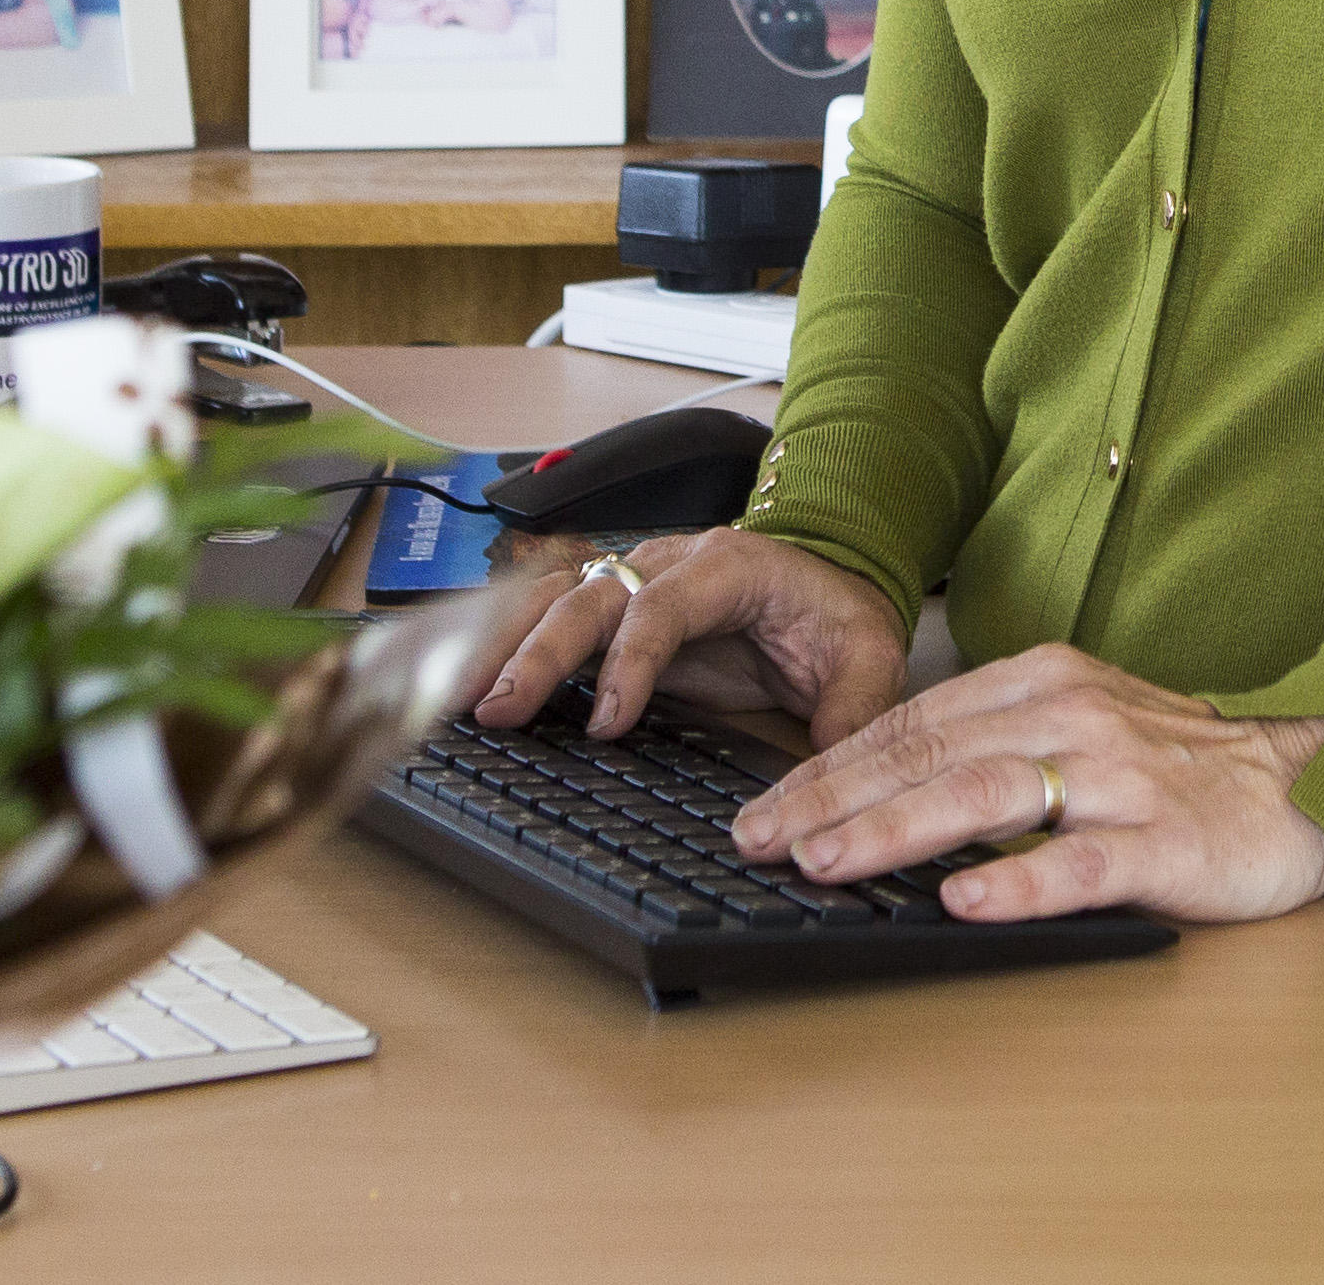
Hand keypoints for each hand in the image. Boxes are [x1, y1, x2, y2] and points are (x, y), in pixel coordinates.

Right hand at [472, 525, 906, 752]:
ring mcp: (634, 581)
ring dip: (502, 644)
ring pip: (554, 599)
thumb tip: (835, 760)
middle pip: (591, 596)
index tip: (608, 723)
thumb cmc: (838, 618)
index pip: (664, 605)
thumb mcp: (868, 655)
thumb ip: (853, 705)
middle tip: (498, 709)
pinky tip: (465, 680)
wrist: (827, 584)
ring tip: (456, 696)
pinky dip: (503, 642)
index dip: (629, 661)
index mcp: (730, 567)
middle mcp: (669, 563)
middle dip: (540, 652)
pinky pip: (548, 617)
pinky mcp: (614, 612)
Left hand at [727, 644, 1323, 928]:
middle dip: (833, 799)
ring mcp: (1121, 779)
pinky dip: (1017, 882)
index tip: (762, 806)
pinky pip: (1080, 864)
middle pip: (931, 754)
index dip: (829, 765)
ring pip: (988, 796)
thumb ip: (993, 747)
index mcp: (1046, 683)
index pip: (912, 723)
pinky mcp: (1165, 843)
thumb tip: (874, 791)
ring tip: (828, 862)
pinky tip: (962, 899)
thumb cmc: (1182, 770)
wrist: (1310, 781)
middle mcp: (1075, 717)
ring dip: (896, 830)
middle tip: (759, 841)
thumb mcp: (1081, 728)